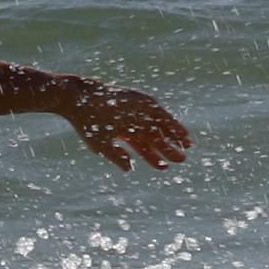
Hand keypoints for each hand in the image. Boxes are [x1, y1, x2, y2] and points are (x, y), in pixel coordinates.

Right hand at [65, 78, 191, 170]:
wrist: (80, 100)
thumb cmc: (86, 123)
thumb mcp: (101, 144)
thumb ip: (116, 156)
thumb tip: (129, 169)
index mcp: (122, 132)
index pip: (142, 147)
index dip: (153, 158)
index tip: (164, 167)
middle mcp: (132, 122)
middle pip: (154, 138)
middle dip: (167, 148)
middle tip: (181, 160)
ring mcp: (138, 111)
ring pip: (160, 126)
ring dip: (174, 135)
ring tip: (188, 145)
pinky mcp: (142, 102)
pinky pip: (162, 115)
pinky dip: (172, 124)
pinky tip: (182, 133)